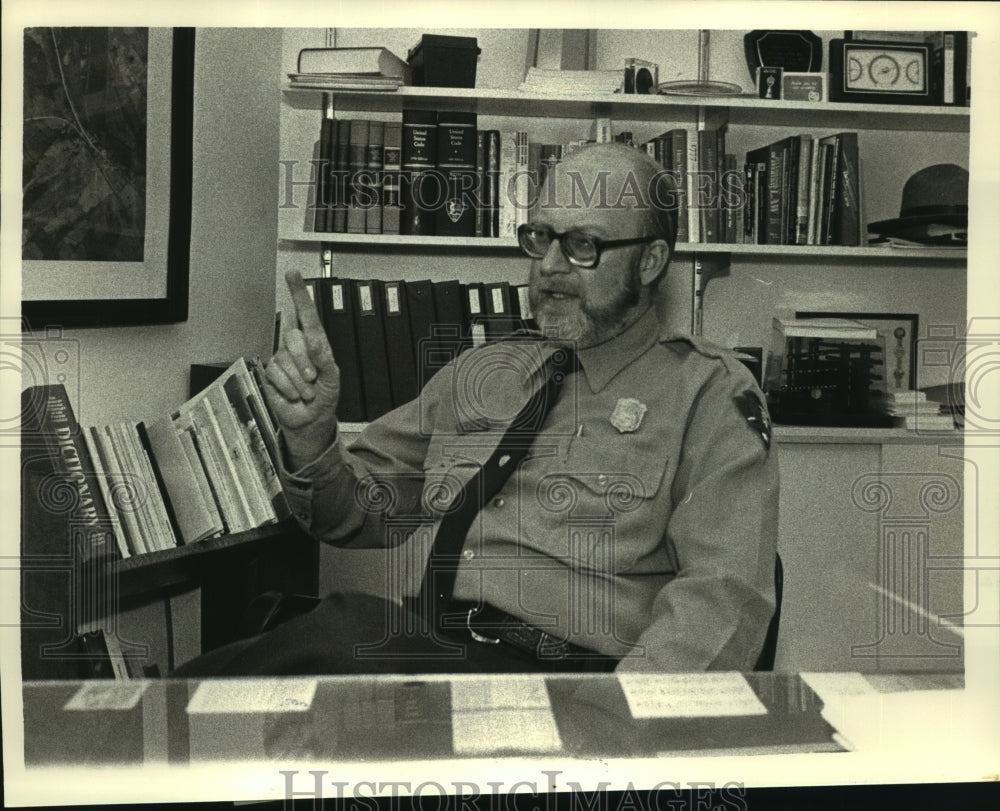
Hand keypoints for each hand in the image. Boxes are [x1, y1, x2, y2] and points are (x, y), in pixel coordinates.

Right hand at [263, 270, 340, 467]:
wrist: (311, 420)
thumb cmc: (324, 396)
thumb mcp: (332, 377)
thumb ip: (323, 357)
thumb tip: (312, 339)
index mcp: (314, 342)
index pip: (306, 314)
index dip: (299, 293)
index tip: (293, 274)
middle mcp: (296, 347)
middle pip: (293, 337)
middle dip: (304, 360)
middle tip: (312, 378)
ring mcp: (281, 359)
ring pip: (284, 359)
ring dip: (299, 380)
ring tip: (306, 391)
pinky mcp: (270, 374)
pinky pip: (276, 375)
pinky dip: (289, 388)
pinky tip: (294, 395)